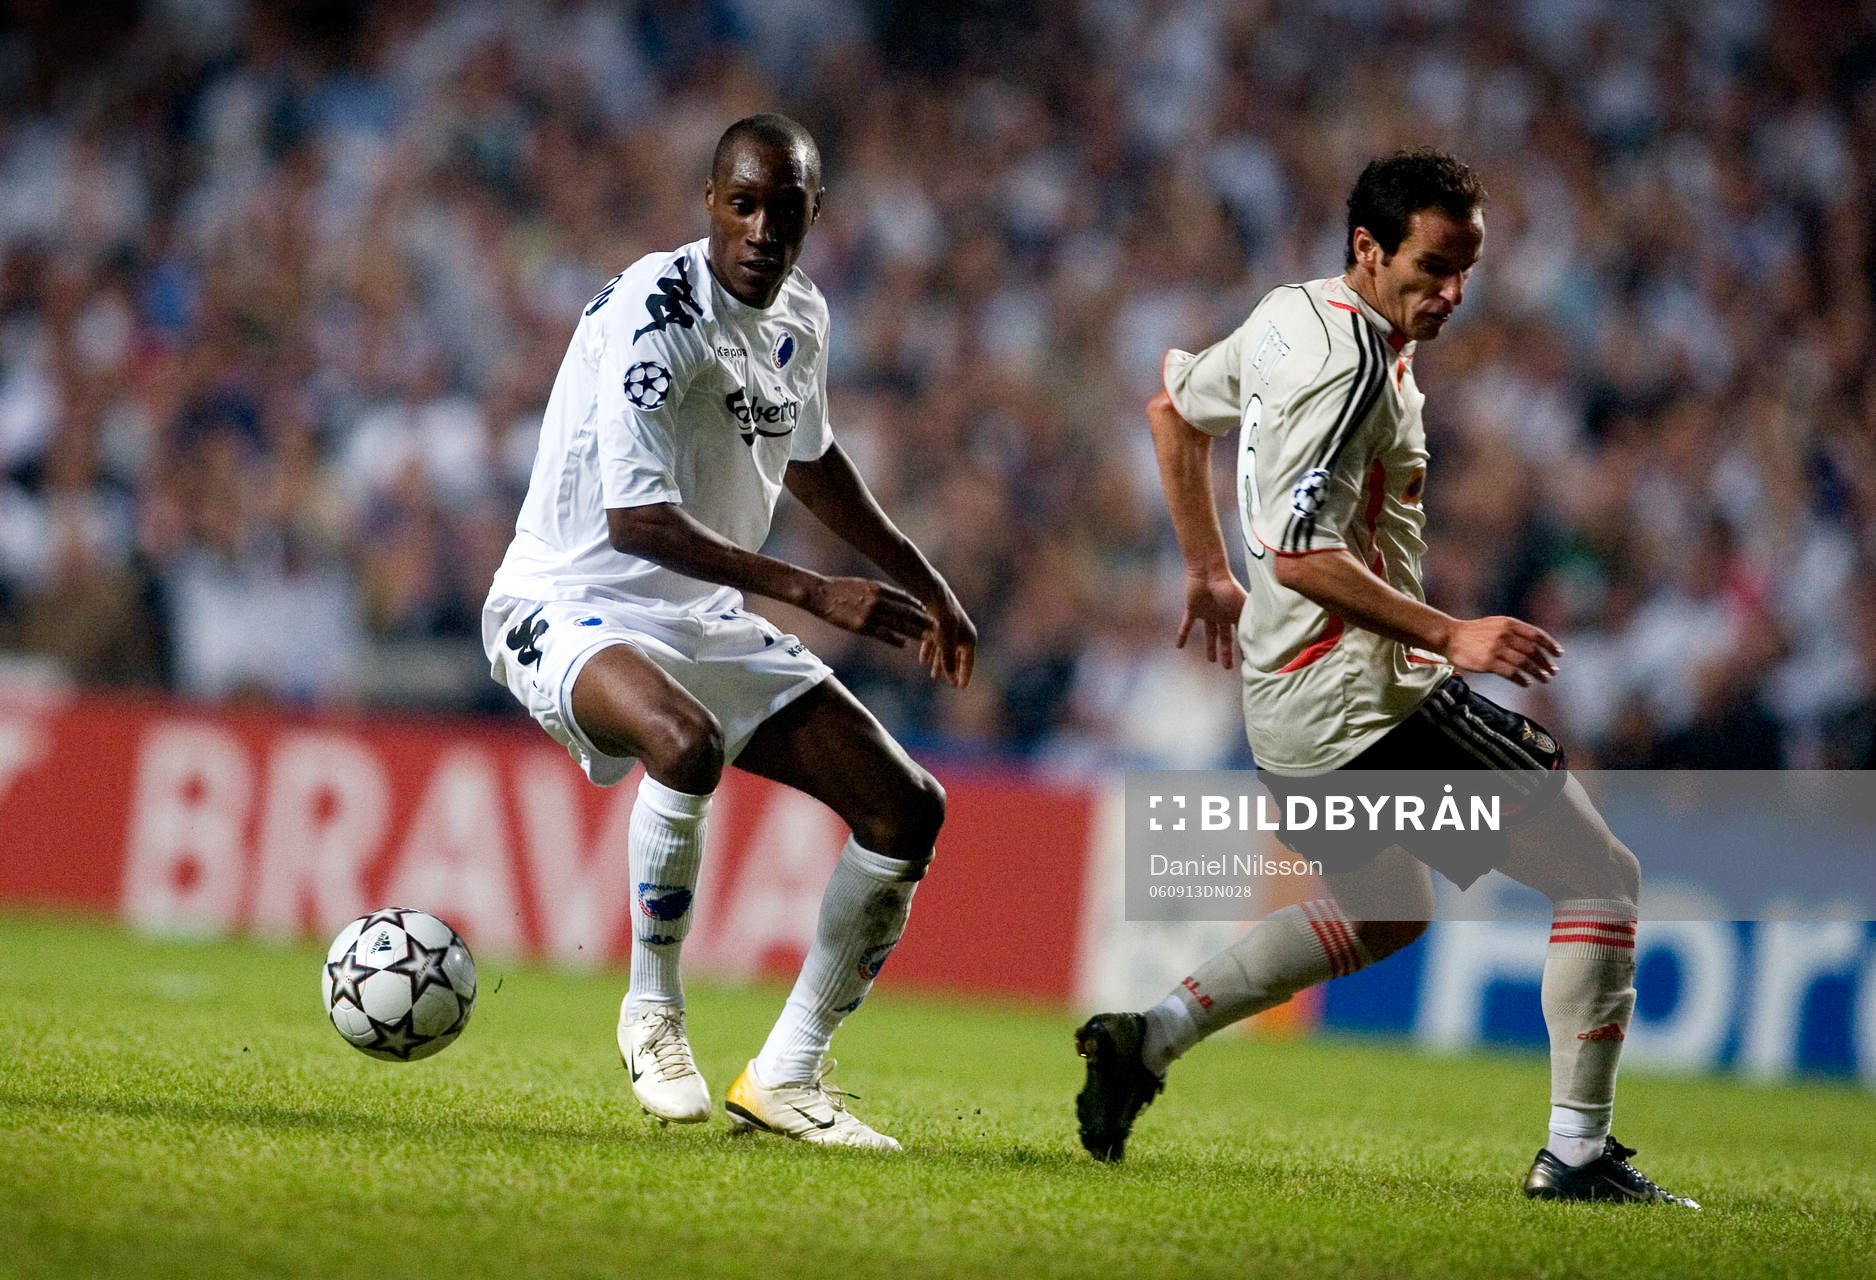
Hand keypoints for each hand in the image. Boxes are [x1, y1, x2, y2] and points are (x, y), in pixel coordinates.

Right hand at [805, 575, 933, 647]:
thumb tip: (894, 599)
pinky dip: (896, 639)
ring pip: (899, 624)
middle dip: (923, 619)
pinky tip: (905, 644)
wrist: (819, 594)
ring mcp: (870, 613)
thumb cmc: (840, 589)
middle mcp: (877, 600)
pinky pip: (883, 634)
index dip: (919, 605)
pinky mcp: (861, 626)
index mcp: (878, 587)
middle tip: (938, 625)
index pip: (905, 597)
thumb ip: (879, 592)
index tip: (930, 611)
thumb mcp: (862, 585)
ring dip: (915, 631)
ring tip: (928, 637)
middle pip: (907, 611)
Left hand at [917, 588, 976, 687]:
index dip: (964, 675)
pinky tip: (923, 660)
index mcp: (969, 639)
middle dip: (951, 670)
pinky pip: (936, 641)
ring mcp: (950, 628)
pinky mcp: (939, 623)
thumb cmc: (943, 620)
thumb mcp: (946, 644)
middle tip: (949, 683)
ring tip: (933, 675)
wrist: (934, 596)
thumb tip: (951, 679)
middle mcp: (962, 633)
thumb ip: (948, 662)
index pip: (969, 662)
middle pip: (957, 657)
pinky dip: (930, 650)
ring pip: (945, 650)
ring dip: (939, 662)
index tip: (961, 687)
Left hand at [1176, 572, 1247, 668]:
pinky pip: (1186, 625)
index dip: (1243, 648)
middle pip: (1225, 638)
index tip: (1247, 662)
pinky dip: (1182, 635)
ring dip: (1210, 647)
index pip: (1241, 635)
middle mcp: (1223, 615)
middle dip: (1227, 652)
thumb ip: (1249, 624)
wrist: (1209, 572)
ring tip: (1211, 661)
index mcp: (1236, 614)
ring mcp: (1208, 612)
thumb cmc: (1228, 588)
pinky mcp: (1193, 610)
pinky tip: (1178, 646)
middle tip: (1228, 667)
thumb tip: (1259, 644)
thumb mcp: (1242, 608)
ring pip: (1209, 634)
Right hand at [1441, 615, 1561, 686]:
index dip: (1550, 645)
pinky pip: (1511, 673)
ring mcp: (1496, 649)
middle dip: (1545, 662)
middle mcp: (1504, 635)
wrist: (1450, 636)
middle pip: (1533, 650)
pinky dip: (1521, 679)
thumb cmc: (1474, 632)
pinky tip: (1526, 683)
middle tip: (1553, 671)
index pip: (1536, 635)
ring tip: (1544, 679)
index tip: (1558, 655)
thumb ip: (1514, 630)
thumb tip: (1536, 644)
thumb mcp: (1496, 624)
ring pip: (1524, 663)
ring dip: (1537, 672)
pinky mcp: (1488, 662)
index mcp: (1509, 623)